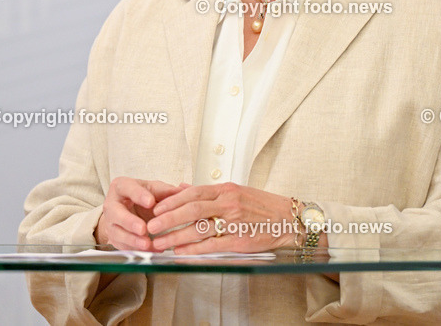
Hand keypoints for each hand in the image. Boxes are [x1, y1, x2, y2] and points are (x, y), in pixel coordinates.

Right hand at [95, 177, 186, 250]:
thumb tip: (184, 190)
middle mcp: (112, 204)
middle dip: (129, 222)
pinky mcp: (114, 237)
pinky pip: (123, 245)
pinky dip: (136, 249)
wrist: (129, 209)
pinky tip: (150, 250)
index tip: (150, 202)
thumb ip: (166, 190)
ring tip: (147, 244)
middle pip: (116, 213)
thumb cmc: (142, 196)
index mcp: (121, 186)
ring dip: (133, 240)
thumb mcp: (153, 189)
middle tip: (143, 229)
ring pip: (117, 232)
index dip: (138, 195)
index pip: (128, 188)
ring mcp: (110, 222)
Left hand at [146, 182, 295, 253]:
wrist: (289, 219)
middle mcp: (229, 203)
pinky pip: (212, 245)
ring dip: (176, 237)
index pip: (193, 192)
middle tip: (151, 226)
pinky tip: (181, 253)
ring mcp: (234, 222)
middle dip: (168, 219)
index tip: (156, 208)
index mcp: (226, 189)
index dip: (172, 201)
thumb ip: (209, 191)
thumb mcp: (236, 191)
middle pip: (192, 209)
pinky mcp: (240, 240)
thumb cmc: (262, 206)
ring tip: (160, 243)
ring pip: (199, 228)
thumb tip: (183, 187)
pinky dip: (194, 249)